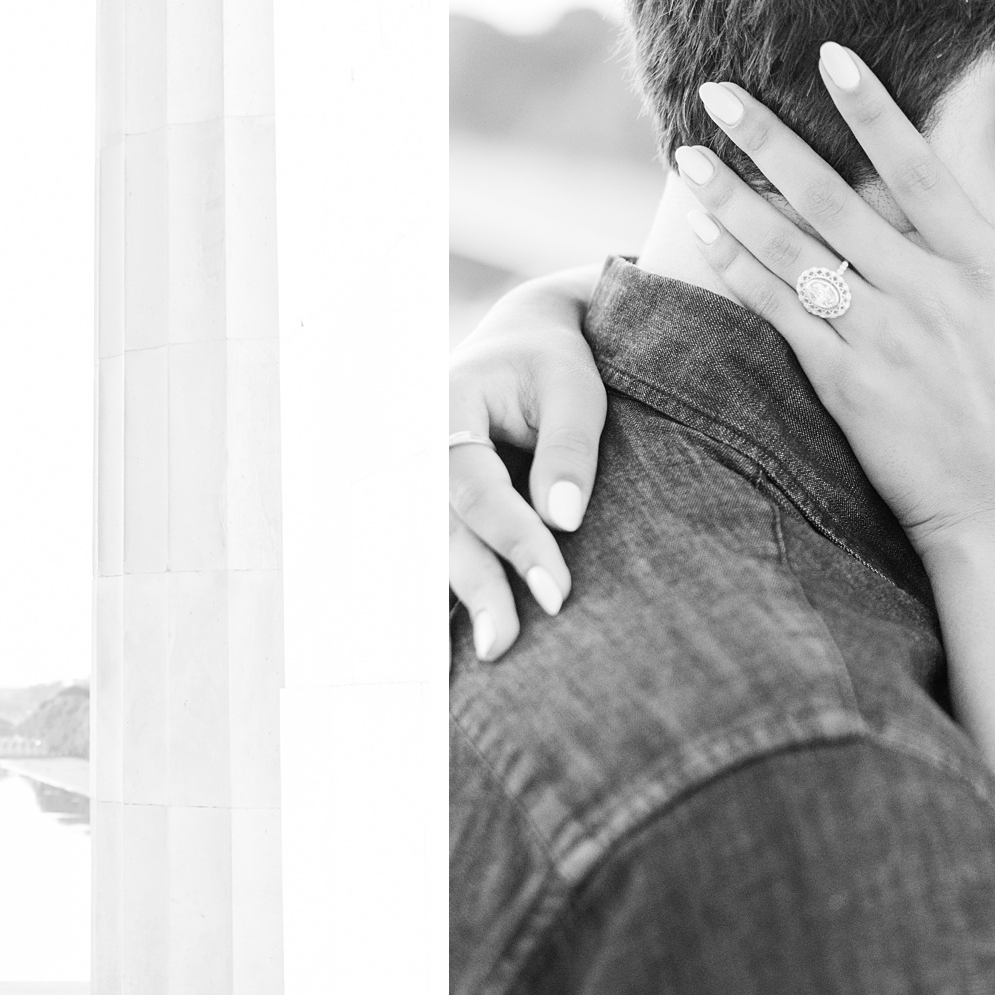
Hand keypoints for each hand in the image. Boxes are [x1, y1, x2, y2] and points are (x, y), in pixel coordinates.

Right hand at [449, 266, 607, 658]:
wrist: (525, 343)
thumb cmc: (554, 363)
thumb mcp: (575, 388)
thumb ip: (569, 447)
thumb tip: (564, 519)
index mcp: (445, 403)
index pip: (474, 485)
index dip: (513, 539)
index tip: (555, 591)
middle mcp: (418, 445)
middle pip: (440, 527)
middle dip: (474, 587)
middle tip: (501, 643)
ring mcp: (418, 476)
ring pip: (431, 547)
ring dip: (457, 599)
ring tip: (487, 650)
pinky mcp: (433, 502)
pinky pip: (436, 550)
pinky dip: (450, 590)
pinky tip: (460, 638)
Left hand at [674, 44, 994, 552]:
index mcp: (985, 268)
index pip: (918, 169)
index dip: (872, 110)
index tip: (830, 58)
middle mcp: (928, 292)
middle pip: (834, 198)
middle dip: (770, 139)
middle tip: (719, 92)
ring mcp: (881, 338)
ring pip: (793, 250)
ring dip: (733, 198)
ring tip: (687, 156)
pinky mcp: (843, 384)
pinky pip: (780, 313)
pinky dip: (740, 270)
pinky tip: (704, 234)